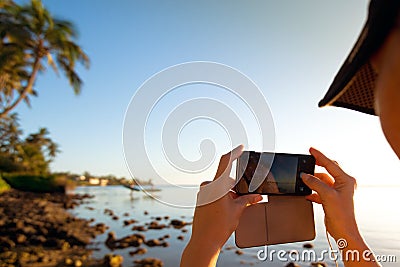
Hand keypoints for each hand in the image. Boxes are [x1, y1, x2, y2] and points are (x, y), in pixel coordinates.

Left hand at [180, 145, 261, 266]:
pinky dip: (222, 197)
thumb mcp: (237, 211)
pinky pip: (213, 193)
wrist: (204, 241)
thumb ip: (247, 200)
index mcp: (217, 185)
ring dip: (228, 193)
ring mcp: (202, 193)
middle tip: (241, 198)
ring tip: (233, 208)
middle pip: (225, 179)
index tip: (241, 147)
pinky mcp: (200, 199)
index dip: (235, 152)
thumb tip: (257, 197)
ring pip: (220, 187)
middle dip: (235, 186)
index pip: (226, 162)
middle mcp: (207, 186)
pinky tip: (225, 210)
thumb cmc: (219, 227)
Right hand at [301, 147, 378, 265]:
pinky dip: (312, 191)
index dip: (319, 156)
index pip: (330, 163)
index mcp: (346, 180)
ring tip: (303, 182)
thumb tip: (304, 176)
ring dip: (312, 182)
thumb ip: (315, 183)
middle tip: (305, 162)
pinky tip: (306, 193)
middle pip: (326, 170)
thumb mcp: (327, 195)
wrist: (343, 231)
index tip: (311, 150)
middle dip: (315, 168)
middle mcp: (343, 184)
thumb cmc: (342, 215)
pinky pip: (319, 190)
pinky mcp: (331, 199)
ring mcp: (337, 191)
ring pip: (321, 181)